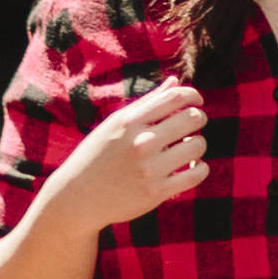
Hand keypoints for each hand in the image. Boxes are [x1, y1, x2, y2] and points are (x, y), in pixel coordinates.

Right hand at [65, 77, 207, 224]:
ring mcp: (149, 169)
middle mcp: (141, 142)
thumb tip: (175, 80)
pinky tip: (190, 167)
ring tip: (187, 148)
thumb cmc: (98, 156)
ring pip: (198, 146)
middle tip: (193, 125)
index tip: (196, 102)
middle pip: (192, 118)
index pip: (176, 97)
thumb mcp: (116, 124)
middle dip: (198, 118)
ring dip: (198, 144)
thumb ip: (148, 102)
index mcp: (130, 121)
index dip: (193, 96)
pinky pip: (196, 174)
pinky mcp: (156, 193)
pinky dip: (199, 168)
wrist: (78, 198)